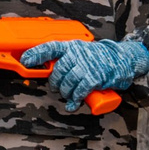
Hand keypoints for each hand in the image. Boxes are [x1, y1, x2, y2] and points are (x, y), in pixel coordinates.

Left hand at [21, 36, 148, 110]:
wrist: (123, 59)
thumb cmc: (98, 57)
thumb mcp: (81, 51)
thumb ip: (67, 58)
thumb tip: (48, 68)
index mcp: (71, 46)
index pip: (49, 47)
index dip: (36, 54)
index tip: (25, 60)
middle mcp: (77, 54)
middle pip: (57, 71)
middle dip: (55, 83)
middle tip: (57, 87)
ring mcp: (86, 66)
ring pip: (66, 83)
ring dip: (65, 92)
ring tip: (69, 94)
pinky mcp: (94, 78)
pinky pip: (79, 91)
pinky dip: (75, 99)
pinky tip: (74, 103)